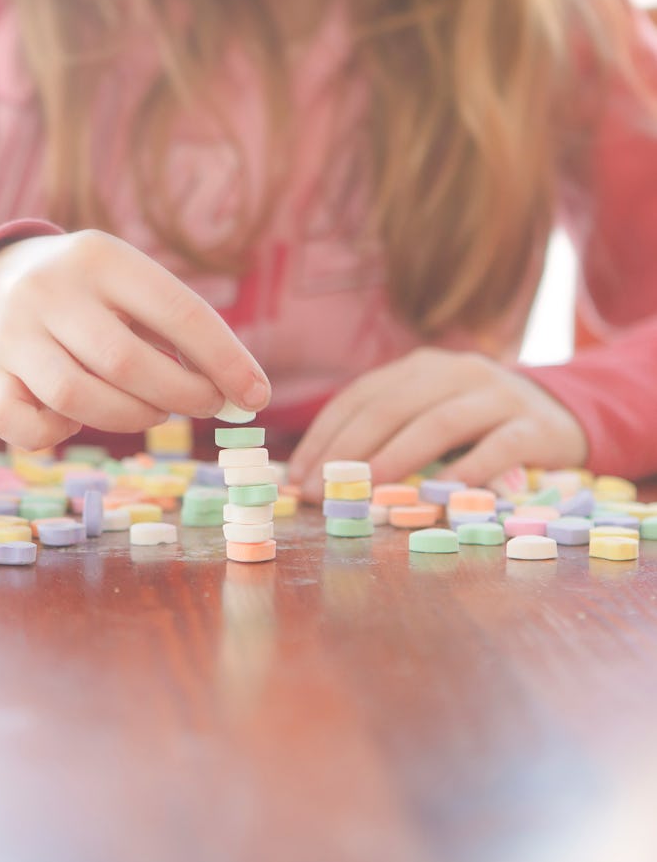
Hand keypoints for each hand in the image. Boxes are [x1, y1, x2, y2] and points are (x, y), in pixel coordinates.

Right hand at [0, 229, 269, 449]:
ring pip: (76, 398)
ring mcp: (13, 332)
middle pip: (126, 362)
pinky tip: (77, 421)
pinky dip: (57, 435)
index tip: (256, 396)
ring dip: (130, 417)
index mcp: (102, 256)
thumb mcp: (133, 288)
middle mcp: (50, 289)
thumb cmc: (94, 296)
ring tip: (153, 409)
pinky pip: (20, 425)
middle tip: (206, 404)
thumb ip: (183, 334)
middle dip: (181, 395)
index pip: (177, 311)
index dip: (225, 359)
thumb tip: (245, 393)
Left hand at [287, 348, 586, 500]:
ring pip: (440, 421)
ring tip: (370, 489)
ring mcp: (498, 394)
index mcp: (420, 367)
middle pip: (392, 406)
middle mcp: (456, 371)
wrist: (562, 415)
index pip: (361, 396)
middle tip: (322, 490)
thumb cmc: (478, 424)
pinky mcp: (534, 425)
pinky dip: (467, 469)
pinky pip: (498, 446)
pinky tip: (441, 494)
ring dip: (398, 457)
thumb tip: (321, 476)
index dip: (326, 435)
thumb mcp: (429, 415)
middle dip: (349, 449)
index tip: (299, 475)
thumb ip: (386, 434)